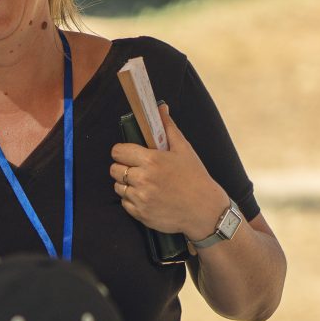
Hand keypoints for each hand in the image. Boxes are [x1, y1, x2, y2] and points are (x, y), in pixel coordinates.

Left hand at [108, 105, 226, 241]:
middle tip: (138, 169)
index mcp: (151, 160)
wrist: (205, 210)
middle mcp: (142, 179)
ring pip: (118, 186)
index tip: (130, 154)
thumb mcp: (184, 149)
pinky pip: (125, 203)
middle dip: (124, 167)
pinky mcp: (140, 214)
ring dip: (127, 184)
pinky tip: (148, 196)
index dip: (122, 152)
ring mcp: (140, 198)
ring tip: (144, 183)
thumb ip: (168, 128)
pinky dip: (132, 200)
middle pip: (114, 169)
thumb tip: (160, 107)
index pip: (118, 152)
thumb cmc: (195, 177)